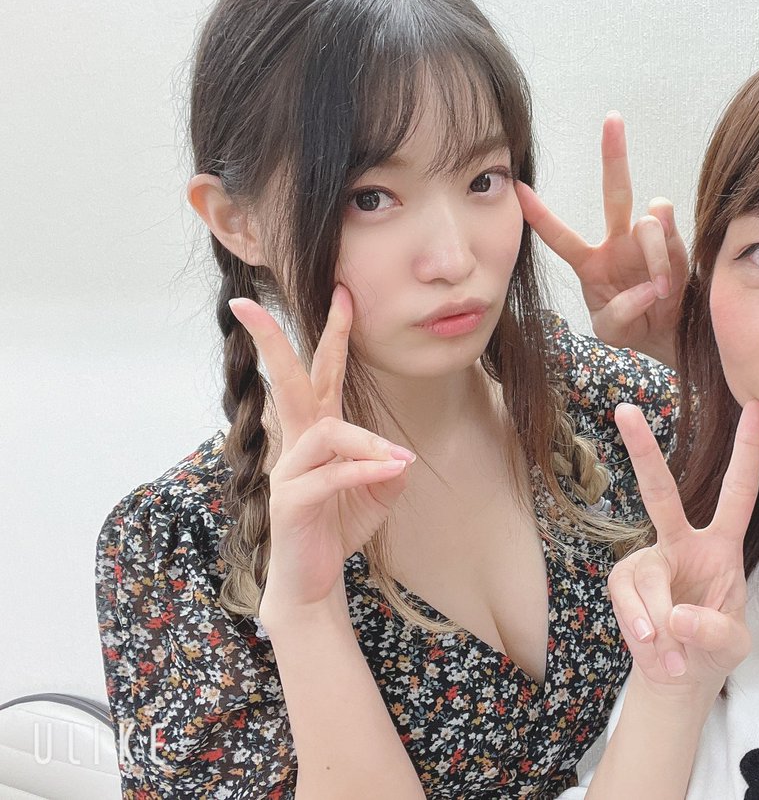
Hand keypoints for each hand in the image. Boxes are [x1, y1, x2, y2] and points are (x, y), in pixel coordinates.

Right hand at [228, 285, 413, 616]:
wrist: (314, 580)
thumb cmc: (340, 526)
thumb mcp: (378, 489)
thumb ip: (387, 463)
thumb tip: (396, 453)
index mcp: (319, 432)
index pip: (322, 373)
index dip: (333, 333)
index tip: (342, 292)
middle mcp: (298, 443)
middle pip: (286, 382)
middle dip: (270, 341)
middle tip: (247, 303)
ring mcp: (289, 470)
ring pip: (327, 433)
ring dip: (366, 442)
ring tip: (398, 460)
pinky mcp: (292, 501)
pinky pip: (330, 475)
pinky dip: (364, 469)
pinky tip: (392, 469)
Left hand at [516, 112, 687, 365]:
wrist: (667, 338)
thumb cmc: (632, 328)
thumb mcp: (611, 331)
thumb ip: (620, 313)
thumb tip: (647, 288)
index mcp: (590, 262)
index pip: (560, 235)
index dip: (540, 215)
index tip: (517, 187)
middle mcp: (618, 242)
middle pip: (616, 191)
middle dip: (614, 155)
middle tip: (612, 119)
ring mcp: (648, 242)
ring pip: (650, 221)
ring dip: (654, 255)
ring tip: (659, 290)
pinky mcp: (676, 247)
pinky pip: (673, 237)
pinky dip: (669, 262)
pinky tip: (667, 288)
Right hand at [608, 400, 758, 697]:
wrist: (678, 676)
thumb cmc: (712, 647)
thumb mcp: (732, 645)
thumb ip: (714, 632)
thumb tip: (677, 616)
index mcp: (722, 545)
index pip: (739, 493)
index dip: (749, 452)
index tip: (758, 408)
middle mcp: (682, 543)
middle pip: (660, 493)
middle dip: (643, 451)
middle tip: (626, 409)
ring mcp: (650, 560)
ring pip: (647, 577)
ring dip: (660, 623)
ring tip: (673, 653)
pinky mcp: (625, 581)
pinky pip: (628, 599)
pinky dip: (641, 627)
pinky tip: (655, 647)